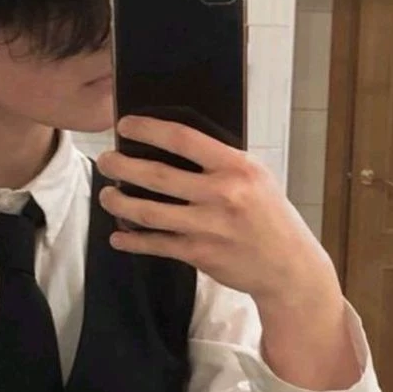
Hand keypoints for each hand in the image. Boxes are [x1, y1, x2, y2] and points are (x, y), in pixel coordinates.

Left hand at [97, 116, 337, 305]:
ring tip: (106, 194)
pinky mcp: (199, 254)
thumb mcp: (257, 177)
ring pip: (149, 212)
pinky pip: (156, 244)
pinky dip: (132, 241)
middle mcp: (221, 194)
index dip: (148, 129)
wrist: (288, 266)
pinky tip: (118, 235)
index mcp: (236, 167)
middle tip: (104, 160)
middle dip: (122, 166)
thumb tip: (176, 145)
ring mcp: (208, 226)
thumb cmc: (270, 216)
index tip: (125, 125)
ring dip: (120, 202)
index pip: (183, 139)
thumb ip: (222, 163)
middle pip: (157, 175)